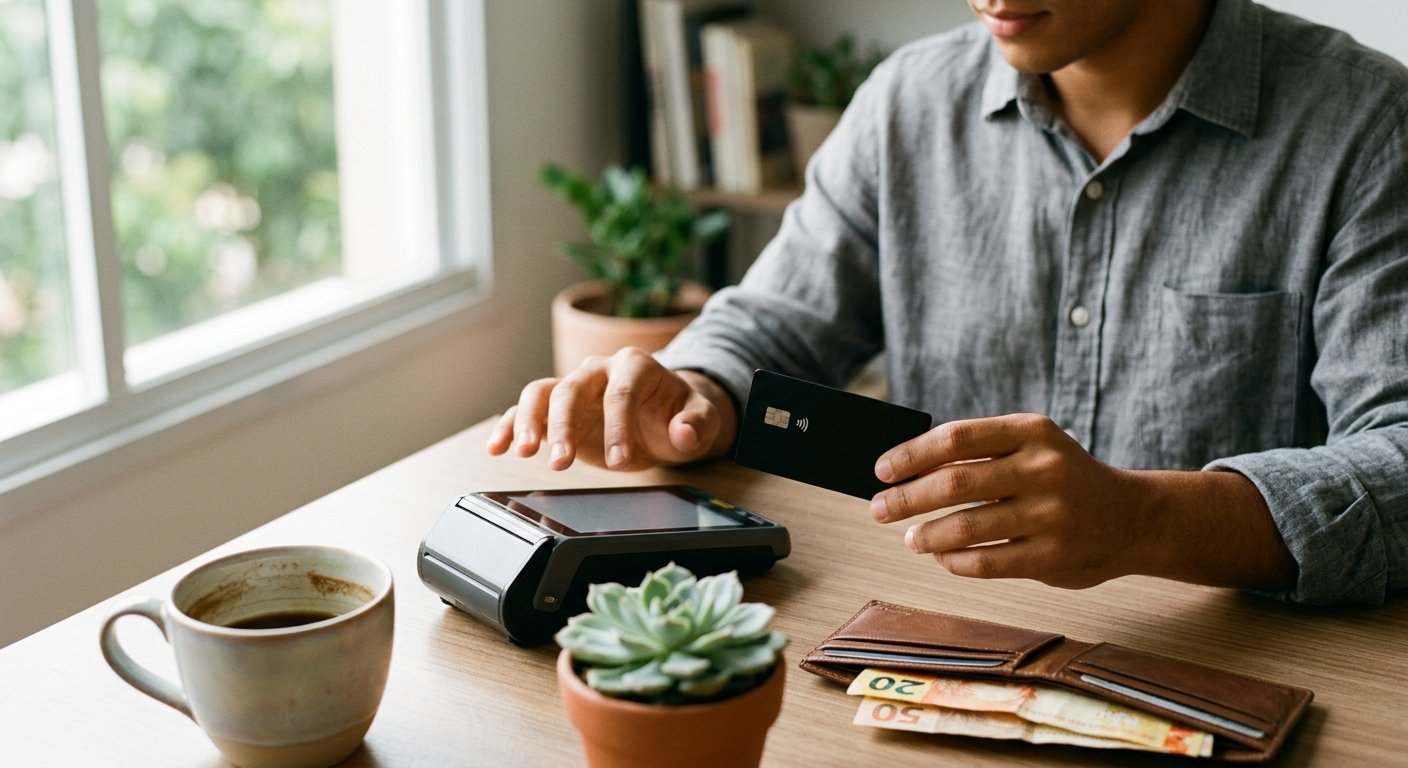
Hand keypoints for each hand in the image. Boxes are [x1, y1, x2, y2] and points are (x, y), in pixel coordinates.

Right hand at [485, 348, 736, 470]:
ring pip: (542, 393)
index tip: (618, 461)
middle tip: (561, 462)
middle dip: (563, 425)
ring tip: (523, 453)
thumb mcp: (702, 419)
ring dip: (529, 422)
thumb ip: (698, 424)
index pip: (620, 392)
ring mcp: (575, 386)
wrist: (667, 415)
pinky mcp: (558, 408)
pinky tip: (496, 448)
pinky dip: (510, 426)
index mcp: (635, 365)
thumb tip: (684, 431)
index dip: (617, 426)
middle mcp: (599, 369)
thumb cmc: (682, 414)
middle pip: (571, 388)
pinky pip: (527, 409)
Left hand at [869, 413, 1147, 588]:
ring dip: (927, 535)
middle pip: (955, 483)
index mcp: (1032, 431)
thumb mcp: (1033, 447)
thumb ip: (981, 453)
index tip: (882, 470)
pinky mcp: (1052, 557)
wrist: (1134, 518)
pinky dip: (954, 561)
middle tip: (879, 509)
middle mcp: (1043, 469)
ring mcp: (1051, 515)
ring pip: (967, 527)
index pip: (956, 438)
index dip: (911, 454)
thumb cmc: (1064, 478)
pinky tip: (942, 557)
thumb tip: (907, 471)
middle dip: (906, 498)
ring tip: (910, 539)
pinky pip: (986, 563)